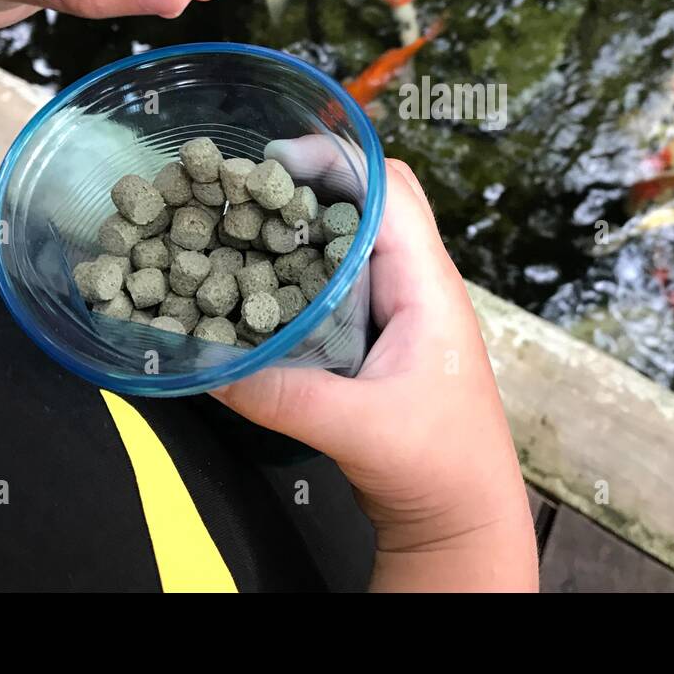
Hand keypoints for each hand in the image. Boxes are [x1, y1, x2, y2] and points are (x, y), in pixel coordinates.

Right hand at [211, 160, 538, 591]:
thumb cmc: (440, 466)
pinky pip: (337, 281)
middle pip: (370, 200)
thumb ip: (286, 396)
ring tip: (241, 217)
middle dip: (312, 181)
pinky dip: (299, 268)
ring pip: (351, 238)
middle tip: (245, 184)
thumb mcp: (360, 428)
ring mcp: (397, 308)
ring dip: (303, 223)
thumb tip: (210, 364)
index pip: (390, 190)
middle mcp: (416, 284)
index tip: (274, 158)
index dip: (337, 161)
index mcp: (427, 286)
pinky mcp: (375, 336)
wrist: (462, 515)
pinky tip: (255, 279)